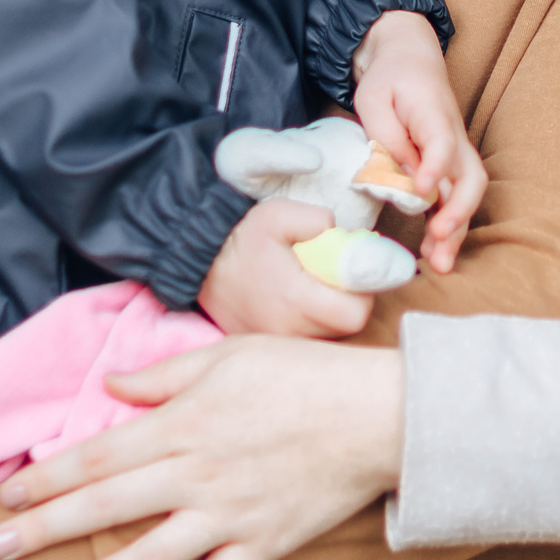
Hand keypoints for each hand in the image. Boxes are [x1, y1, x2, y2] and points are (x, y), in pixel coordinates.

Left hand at [0, 339, 403, 559]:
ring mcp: (229, 515)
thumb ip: (164, 375)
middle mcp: (195, 474)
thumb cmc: (303, 374)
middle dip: (46, 533)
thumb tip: (113, 385)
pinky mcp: (265, 542)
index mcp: (181, 424)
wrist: (379, 414)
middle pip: (105, 509)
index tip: (9, 497)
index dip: (46, 479)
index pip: (96, 456)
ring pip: (150, 558)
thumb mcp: (229, 355)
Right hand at [198, 198, 374, 336]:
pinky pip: (304, 339)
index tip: (349, 272)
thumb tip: (342, 234)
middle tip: (331, 275)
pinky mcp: (268, 346)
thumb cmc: (240, 240)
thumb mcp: (277, 214)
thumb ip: (317, 219)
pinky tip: (294, 298)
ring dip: (328, 312)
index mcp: (295, 301)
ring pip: (326, 335)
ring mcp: (277, 344)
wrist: (197, 262)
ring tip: (310, 285)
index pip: (355, 314)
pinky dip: (309, 321)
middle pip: (344, 327)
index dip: (362, 292)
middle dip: (347, 300)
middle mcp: (288, 332)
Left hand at [350, 10, 487, 271]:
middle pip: (470, 177)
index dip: (435, 168)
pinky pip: (455, 199)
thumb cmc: (389, 78)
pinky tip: (433, 252)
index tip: (421, 192)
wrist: (410, 59)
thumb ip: (386, 136)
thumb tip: (404, 176)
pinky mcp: (449, 167)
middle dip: (458, 212)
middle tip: (437, 238)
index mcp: (433, 113)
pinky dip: (448, 226)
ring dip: (456, 229)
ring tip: (439, 263)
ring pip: (467, 195)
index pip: (442, 143)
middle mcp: (454, 136)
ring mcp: (455, 153)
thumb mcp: (373, 98)